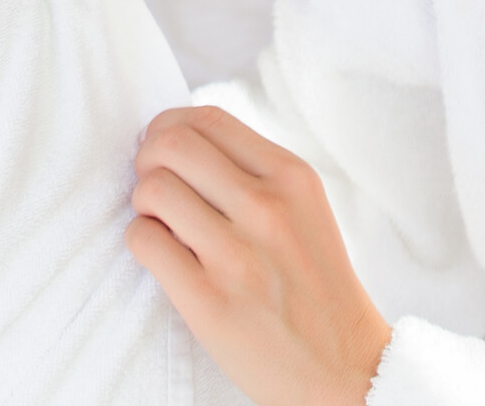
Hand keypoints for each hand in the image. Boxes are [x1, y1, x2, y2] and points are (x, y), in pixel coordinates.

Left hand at [128, 106, 390, 405]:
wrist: (343, 366)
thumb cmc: (314, 283)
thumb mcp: (304, 208)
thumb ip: (253, 170)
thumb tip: (179, 138)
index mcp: (292, 177)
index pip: (208, 118)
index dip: (171, 127)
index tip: (165, 151)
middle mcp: (267, 207)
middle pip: (171, 143)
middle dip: (148, 160)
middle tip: (155, 186)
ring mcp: (237, 255)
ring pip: (152, 189)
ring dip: (143, 204)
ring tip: (163, 225)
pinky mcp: (209, 301)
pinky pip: (143, 241)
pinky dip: (141, 241)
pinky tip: (163, 256)